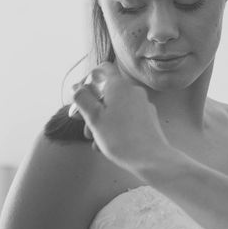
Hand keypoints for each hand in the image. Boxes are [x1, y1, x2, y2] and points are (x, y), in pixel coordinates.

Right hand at [71, 62, 172, 176]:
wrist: (151, 160)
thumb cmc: (119, 138)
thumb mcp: (94, 118)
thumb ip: (82, 99)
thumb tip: (76, 87)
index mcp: (119, 86)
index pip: (102, 69)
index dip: (88, 79)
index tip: (81, 96)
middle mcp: (133, 91)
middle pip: (107, 91)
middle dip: (92, 107)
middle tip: (82, 124)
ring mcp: (143, 105)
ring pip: (116, 107)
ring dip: (102, 120)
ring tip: (95, 140)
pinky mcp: (148, 119)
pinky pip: (127, 117)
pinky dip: (115, 126)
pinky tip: (108, 144)